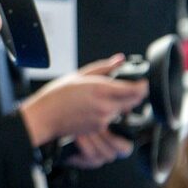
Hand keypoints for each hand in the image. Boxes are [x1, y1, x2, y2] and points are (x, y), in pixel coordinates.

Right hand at [18, 55, 147, 162]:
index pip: (135, 90)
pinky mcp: (100, 128)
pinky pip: (112, 119)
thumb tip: (119, 60)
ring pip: (123, 110)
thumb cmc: (56, 96)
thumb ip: (104, 67)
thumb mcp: (79, 75)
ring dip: (121, 104)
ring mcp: (103, 119)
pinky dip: (110, 113)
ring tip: (104, 97)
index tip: (142, 82)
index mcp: (101, 89)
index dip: (143, 85)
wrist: (45, 117)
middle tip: (128, 87)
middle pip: (134, 101)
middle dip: (135, 94)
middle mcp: (105, 106)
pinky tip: (95, 107)